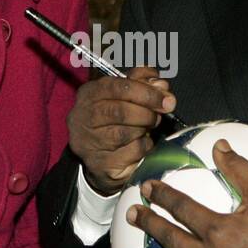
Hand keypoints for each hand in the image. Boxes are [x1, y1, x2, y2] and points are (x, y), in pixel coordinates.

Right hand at [67, 65, 175, 193]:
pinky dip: (144, 146)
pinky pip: (132, 151)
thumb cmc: (115, 120)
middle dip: (147, 113)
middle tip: (158, 115)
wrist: (100, 157)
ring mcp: (89, 142)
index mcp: (89, 94)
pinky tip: (141, 143)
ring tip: (146, 128)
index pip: (117, 87)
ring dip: (144, 129)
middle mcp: (83, 117)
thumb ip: (143, 85)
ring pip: (126, 132)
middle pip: (120, 111)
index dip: (146, 92)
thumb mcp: (126, 95)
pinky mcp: (101, 163)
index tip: (165, 99)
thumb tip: (162, 86)